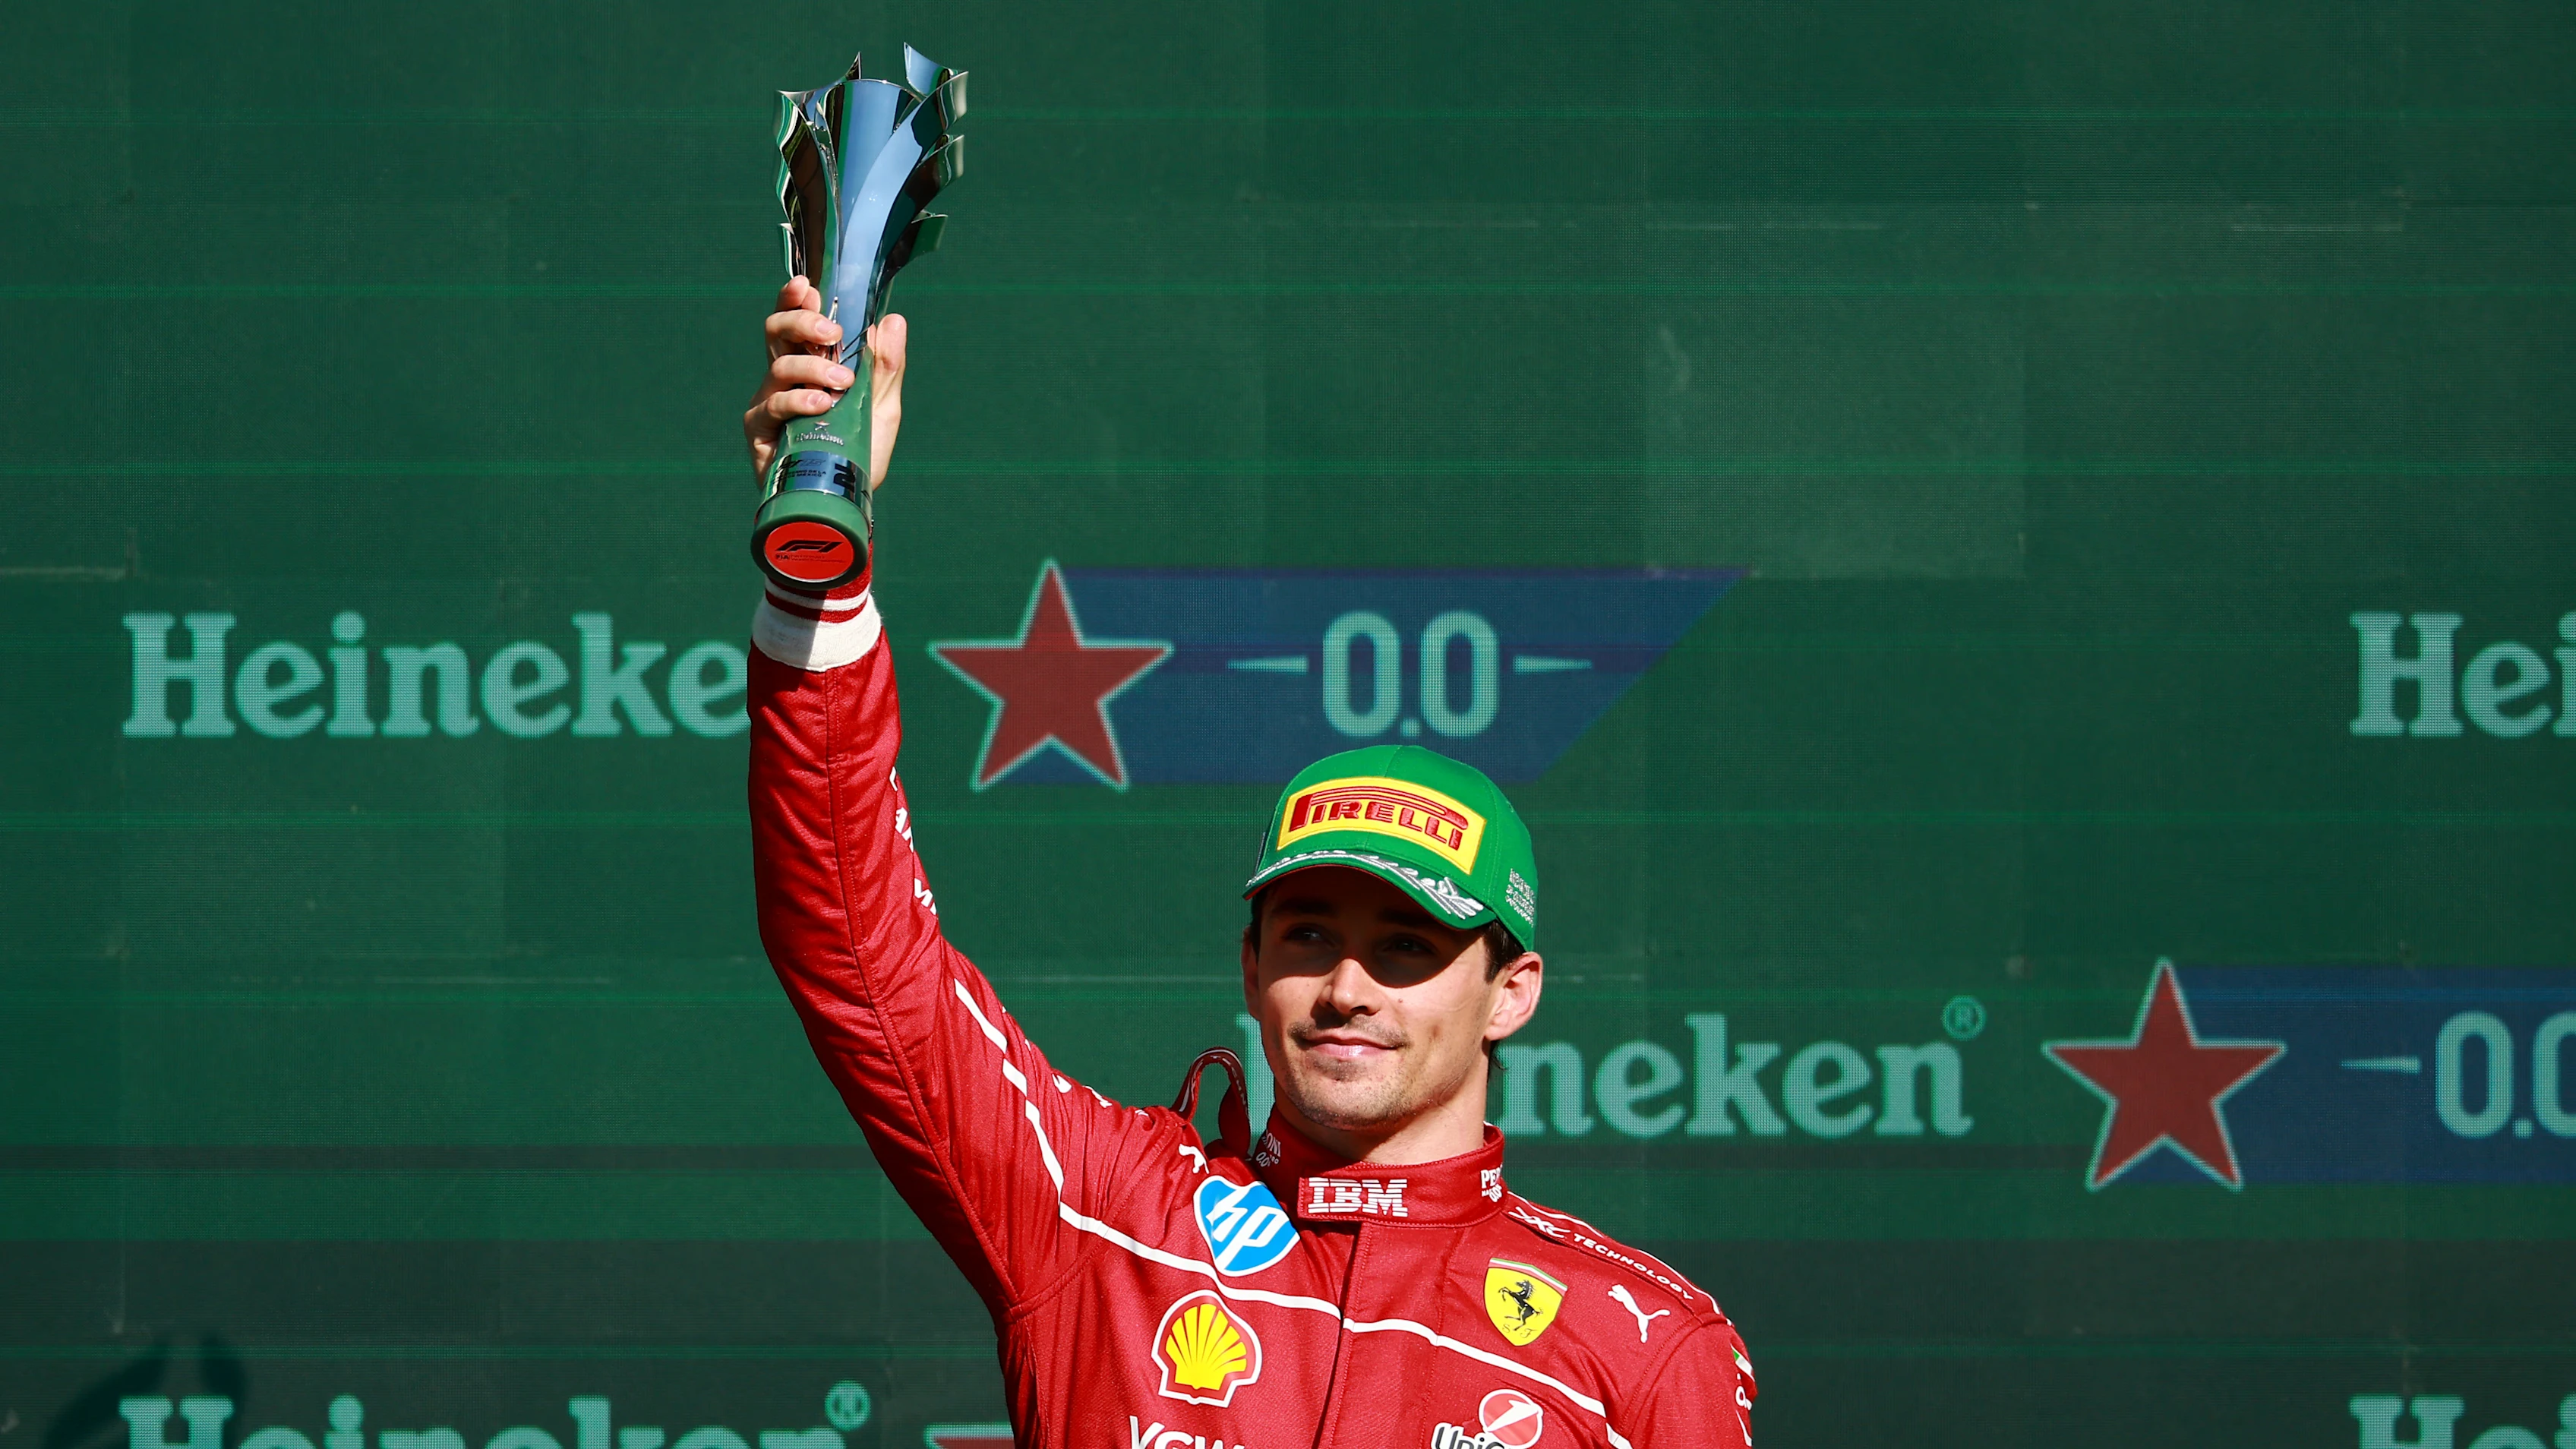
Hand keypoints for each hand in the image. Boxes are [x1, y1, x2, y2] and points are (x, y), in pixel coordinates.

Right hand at [743, 275, 908, 490]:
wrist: (844, 501)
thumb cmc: (858, 452)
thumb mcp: (881, 407)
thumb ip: (886, 366)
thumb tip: (894, 319)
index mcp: (810, 363)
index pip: (796, 321)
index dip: (794, 298)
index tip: (808, 286)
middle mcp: (784, 377)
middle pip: (777, 331)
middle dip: (801, 321)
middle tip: (831, 330)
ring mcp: (769, 401)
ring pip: (779, 365)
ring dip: (812, 366)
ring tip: (842, 383)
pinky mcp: (760, 430)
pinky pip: (773, 405)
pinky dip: (797, 399)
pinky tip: (820, 404)